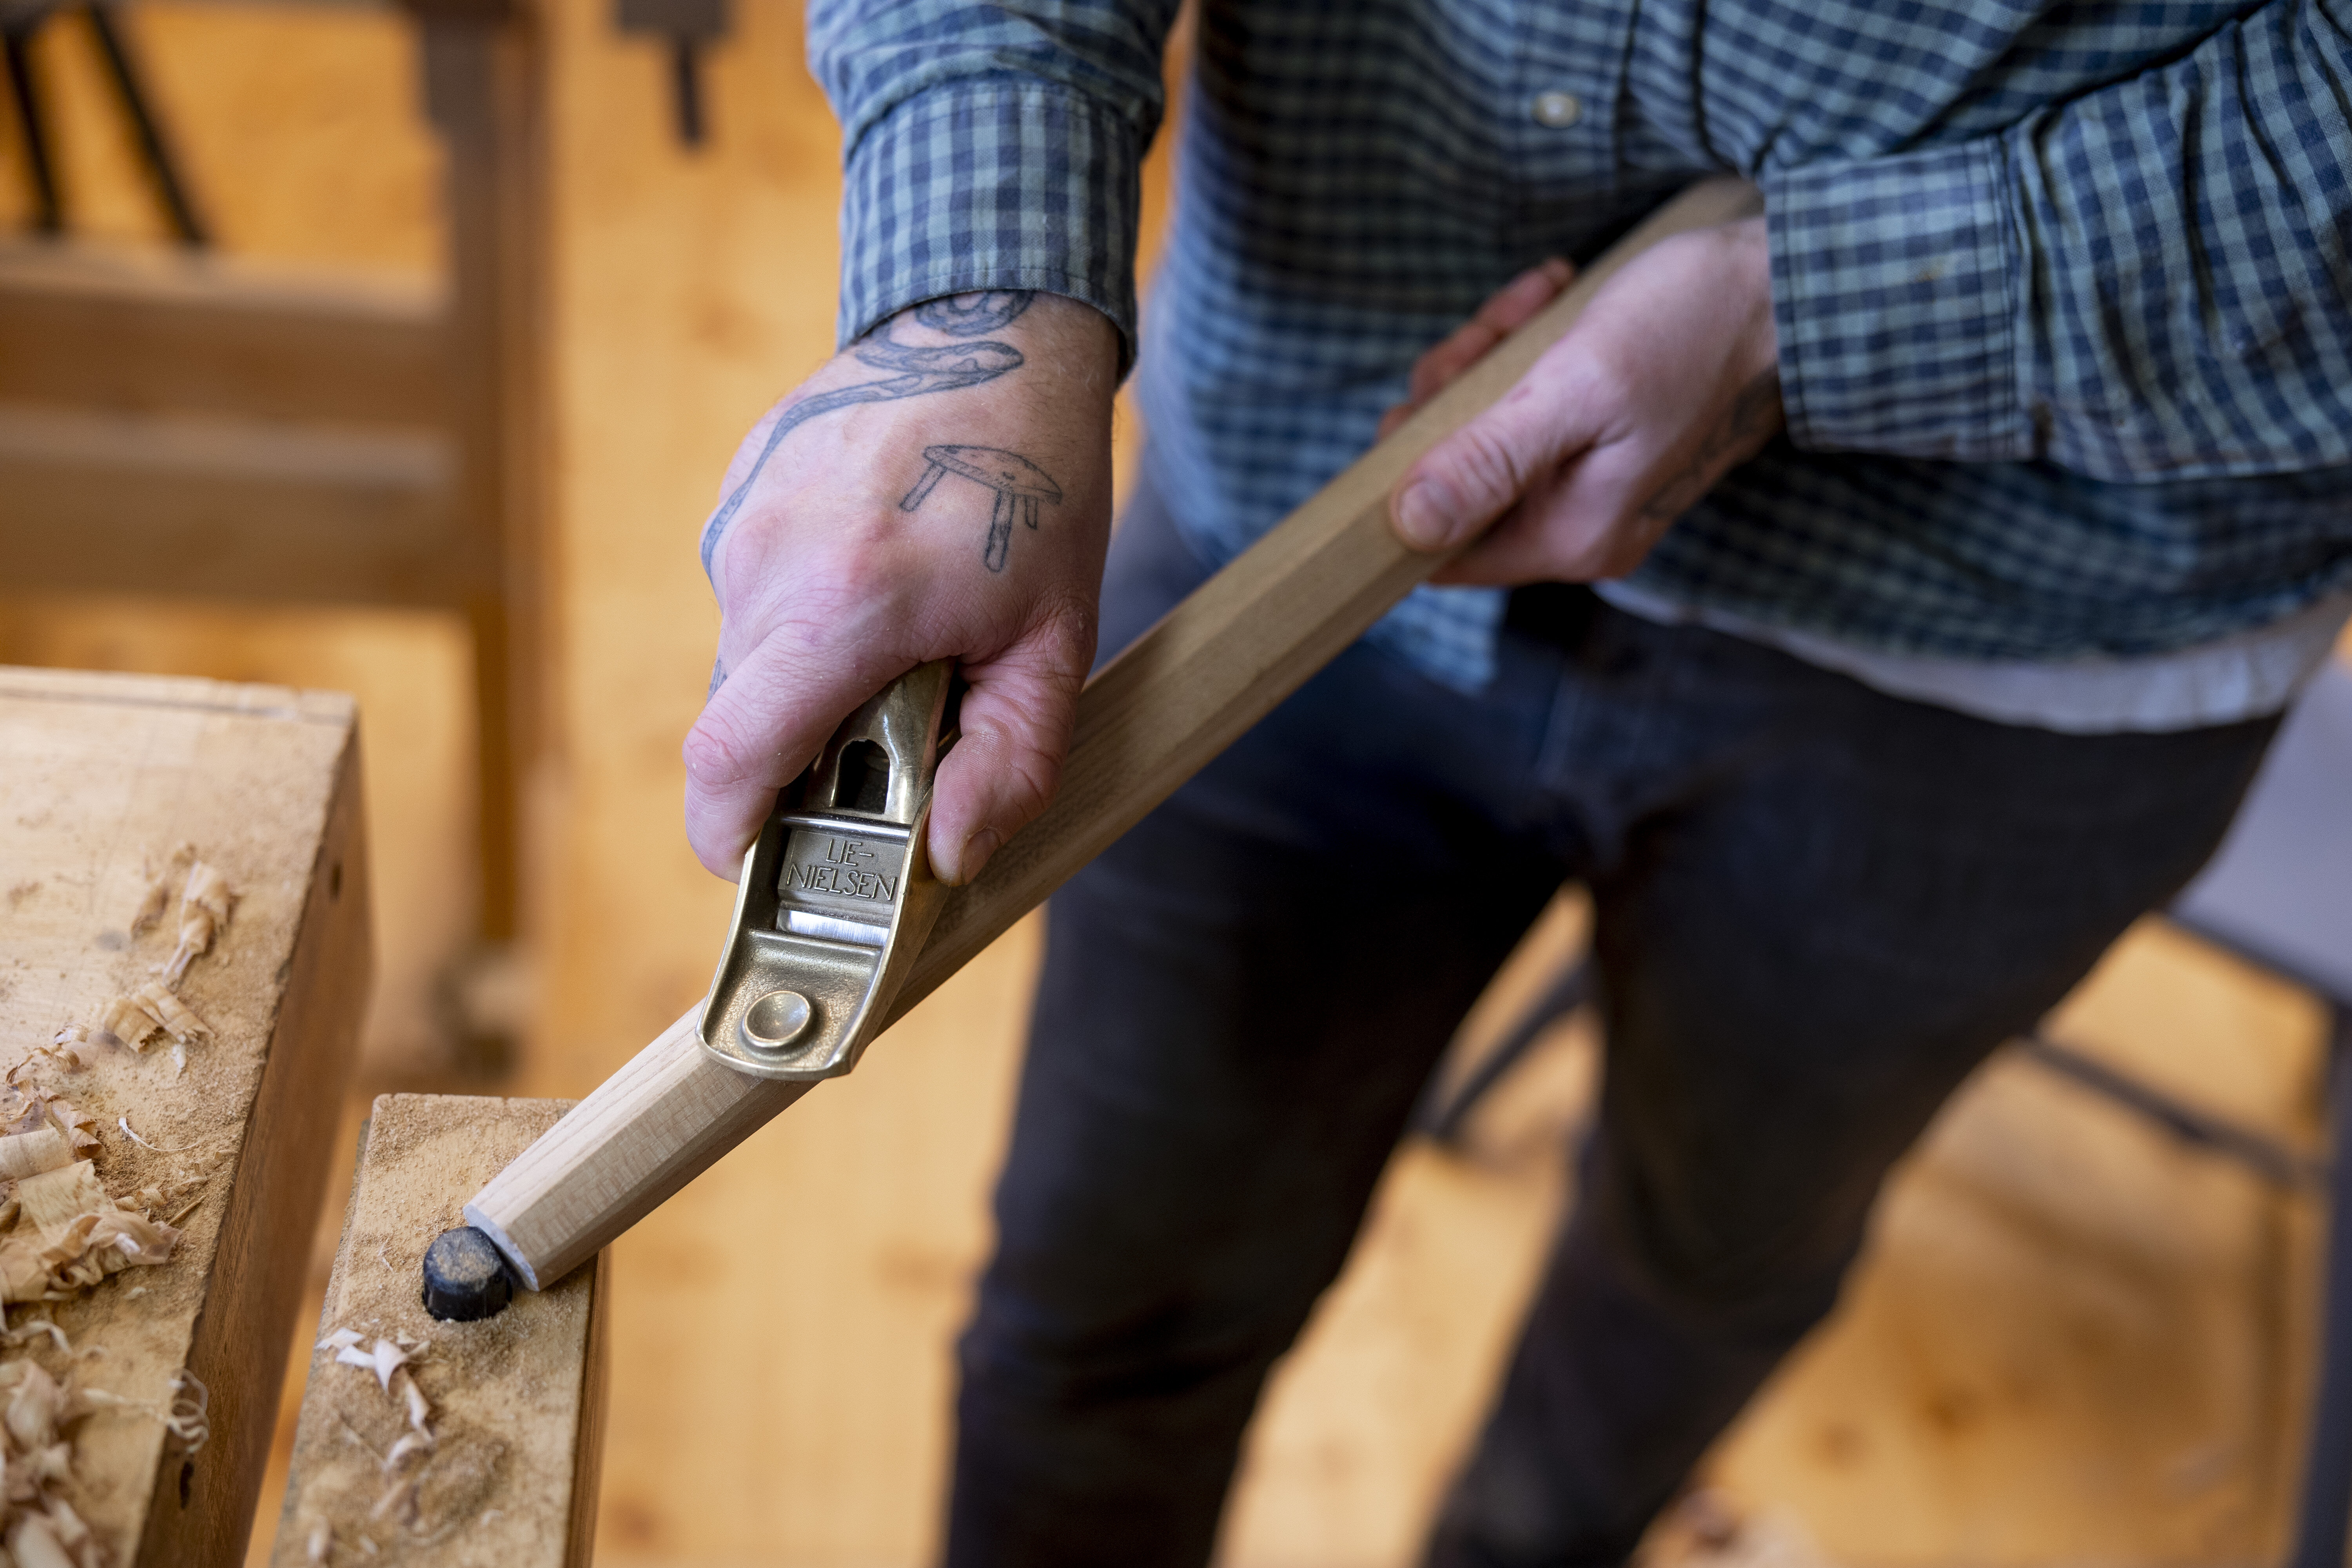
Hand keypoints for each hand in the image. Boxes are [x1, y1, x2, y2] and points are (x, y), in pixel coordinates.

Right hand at [685, 291, 1117, 882]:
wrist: (996, 332)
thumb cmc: (1037, 489)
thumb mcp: (1057, 644)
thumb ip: (1010, 766)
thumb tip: (948, 859)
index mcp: (842, 609)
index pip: (729, 760)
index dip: (730, 836)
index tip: (757, 863)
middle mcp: (768, 564)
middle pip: (741, 723)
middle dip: (799, 758)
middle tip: (891, 735)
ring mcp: (742, 521)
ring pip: (744, 661)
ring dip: (807, 680)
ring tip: (896, 636)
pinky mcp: (737, 494)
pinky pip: (750, 598)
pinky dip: (800, 618)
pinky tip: (872, 574)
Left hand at [1385, 216, 1781, 582]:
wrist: (1792, 286)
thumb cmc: (1693, 328)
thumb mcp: (1578, 387)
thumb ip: (1491, 460)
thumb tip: (1408, 525)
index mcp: (1572, 536)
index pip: (1441, 549)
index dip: (1405, 484)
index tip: (1414, 407)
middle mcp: (1582, 527)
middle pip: (1460, 484)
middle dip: (1454, 399)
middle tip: (1488, 333)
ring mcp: (1597, 484)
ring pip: (1490, 434)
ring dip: (1490, 358)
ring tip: (1534, 301)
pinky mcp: (1608, 439)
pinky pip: (1533, 406)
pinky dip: (1527, 347)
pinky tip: (1553, 296)